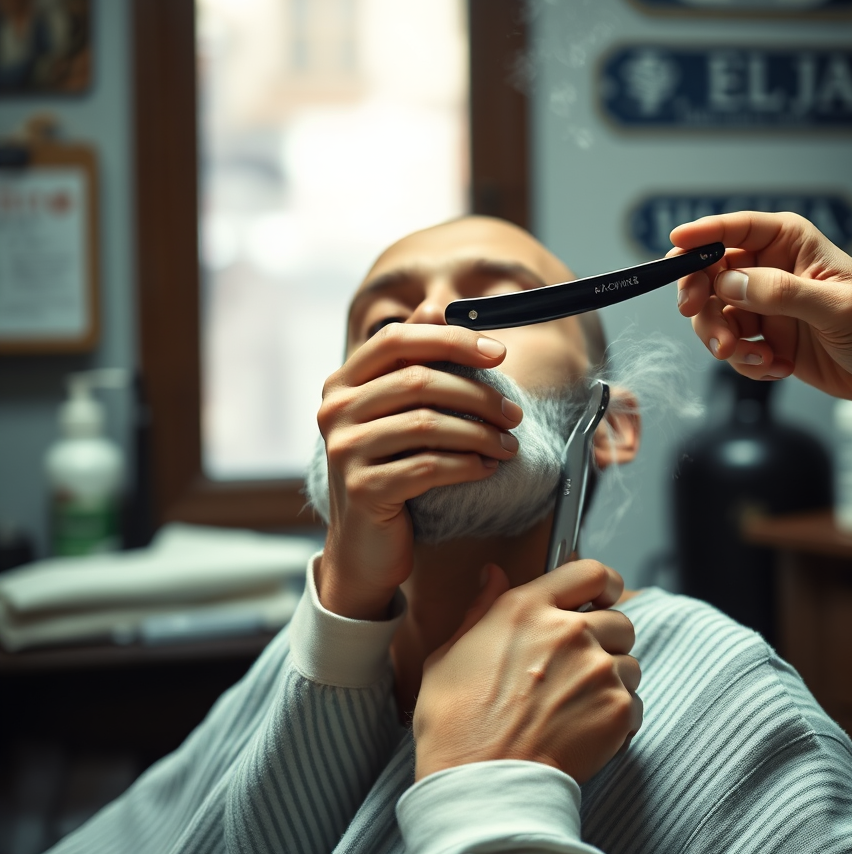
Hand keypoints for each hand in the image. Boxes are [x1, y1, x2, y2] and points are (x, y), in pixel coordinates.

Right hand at [316, 324, 523, 620]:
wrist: (365, 546)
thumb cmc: (390, 470)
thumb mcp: (398, 414)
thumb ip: (413, 363)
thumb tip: (436, 307)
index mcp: (342, 383)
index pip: (397, 339)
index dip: (452, 340)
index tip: (499, 353)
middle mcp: (335, 411)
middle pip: (418, 380)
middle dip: (477, 394)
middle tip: (515, 414)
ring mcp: (344, 450)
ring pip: (428, 424)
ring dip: (480, 433)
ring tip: (509, 446)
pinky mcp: (363, 489)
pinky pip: (428, 467)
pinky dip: (467, 465)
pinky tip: (487, 469)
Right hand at [413, 560, 642, 784]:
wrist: (479, 783)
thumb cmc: (455, 723)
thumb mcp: (449, 653)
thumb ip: (480, 608)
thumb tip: (493, 574)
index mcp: (526, 608)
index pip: (588, 571)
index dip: (603, 583)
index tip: (603, 596)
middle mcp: (568, 630)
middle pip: (619, 620)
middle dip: (608, 641)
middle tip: (581, 669)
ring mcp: (596, 668)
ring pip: (630, 664)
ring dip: (613, 682)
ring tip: (578, 707)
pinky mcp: (615, 708)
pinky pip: (634, 704)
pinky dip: (617, 719)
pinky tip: (584, 732)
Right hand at [671, 211, 851, 403]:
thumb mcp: (836, 307)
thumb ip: (780, 293)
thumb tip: (728, 284)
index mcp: (790, 244)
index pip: (735, 229)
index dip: (701, 234)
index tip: (675, 244)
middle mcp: (772, 270)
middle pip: (710, 275)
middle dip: (702, 302)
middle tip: (704, 324)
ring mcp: (767, 306)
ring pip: (715, 316)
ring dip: (722, 340)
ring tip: (751, 357)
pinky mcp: (767, 339)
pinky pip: (734, 348)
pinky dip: (745, 362)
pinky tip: (775, 368)